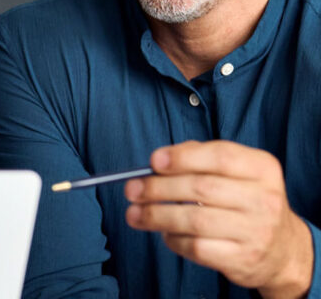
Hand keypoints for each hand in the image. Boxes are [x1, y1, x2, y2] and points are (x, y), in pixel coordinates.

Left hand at [124, 140, 312, 298]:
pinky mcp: (243, 259)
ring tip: (134, 213)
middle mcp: (264, 199)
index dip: (183, 157)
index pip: (221, 156)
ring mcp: (256, 231)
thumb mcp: (237, 171)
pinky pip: (197, 247)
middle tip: (132, 189)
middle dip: (158, 188)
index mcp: (262, 168)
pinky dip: (173, 239)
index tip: (154, 162)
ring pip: (194, 220)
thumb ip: (200, 157)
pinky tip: (164, 233)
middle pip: (201, 188)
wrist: (282, 248)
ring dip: (156, 216)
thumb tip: (158, 161)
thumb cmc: (245, 199)